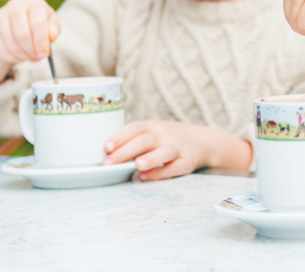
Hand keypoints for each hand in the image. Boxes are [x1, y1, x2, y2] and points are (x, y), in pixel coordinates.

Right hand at [0, 0, 60, 63]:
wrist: (18, 21)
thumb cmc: (39, 23)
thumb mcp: (51, 23)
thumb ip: (54, 30)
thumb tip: (51, 36)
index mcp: (34, 3)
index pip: (37, 23)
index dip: (41, 41)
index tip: (45, 53)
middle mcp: (15, 6)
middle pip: (22, 34)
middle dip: (32, 51)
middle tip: (38, 58)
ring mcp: (1, 17)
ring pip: (12, 44)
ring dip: (23, 56)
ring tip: (31, 57)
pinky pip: (2, 50)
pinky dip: (13, 58)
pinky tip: (21, 57)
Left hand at [103, 120, 251, 180]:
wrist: (201, 141)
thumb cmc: (166, 138)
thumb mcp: (152, 132)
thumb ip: (132, 140)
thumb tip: (103, 154)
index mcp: (152, 126)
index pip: (134, 128)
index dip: (120, 136)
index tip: (106, 147)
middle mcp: (164, 135)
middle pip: (144, 141)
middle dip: (125, 152)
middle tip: (108, 164)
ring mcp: (177, 148)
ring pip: (164, 152)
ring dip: (150, 158)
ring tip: (136, 165)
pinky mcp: (186, 162)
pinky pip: (173, 168)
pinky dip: (159, 173)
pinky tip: (145, 177)